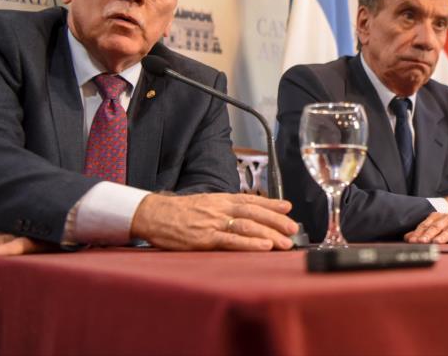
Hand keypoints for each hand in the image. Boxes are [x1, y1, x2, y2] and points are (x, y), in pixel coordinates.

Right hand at [130, 193, 298, 250]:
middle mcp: (221, 208)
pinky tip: (264, 246)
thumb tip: (245, 213)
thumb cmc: (179, 212)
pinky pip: (231, 241)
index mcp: (221, 200)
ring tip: (285, 242)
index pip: (251, 200)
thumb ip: (224, 208)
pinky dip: (250, 243)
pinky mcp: (205, 238)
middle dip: (276, 220)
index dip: (271, 203)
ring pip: (247, 226)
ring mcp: (213, 223)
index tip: (288, 207)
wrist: (154, 215)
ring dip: (269, 233)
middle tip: (293, 228)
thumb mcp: (205, 203)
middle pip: (254, 213)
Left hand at [404, 212, 447, 243]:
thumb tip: (407, 238)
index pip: (425, 226)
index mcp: (437, 218)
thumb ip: (422, 232)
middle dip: (428, 234)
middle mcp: (446, 220)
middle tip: (421, 241)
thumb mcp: (437, 226)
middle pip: (435, 227)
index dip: (418, 234)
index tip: (411, 241)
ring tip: (437, 242)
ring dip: (443, 236)